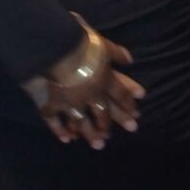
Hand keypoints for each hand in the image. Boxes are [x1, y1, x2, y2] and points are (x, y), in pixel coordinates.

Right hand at [23, 26, 144, 150]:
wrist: (55, 49)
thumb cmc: (81, 44)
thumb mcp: (103, 44)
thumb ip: (116, 53)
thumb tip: (129, 60)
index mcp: (103, 80)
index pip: (120, 94)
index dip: (128, 104)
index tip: (136, 115)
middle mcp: (90, 95)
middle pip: (103, 113)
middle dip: (111, 123)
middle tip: (120, 133)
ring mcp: (71, 102)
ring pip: (83, 123)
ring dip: (91, 134)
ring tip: (99, 145)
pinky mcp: (52, 104)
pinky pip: (55, 121)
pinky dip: (60, 131)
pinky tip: (67, 139)